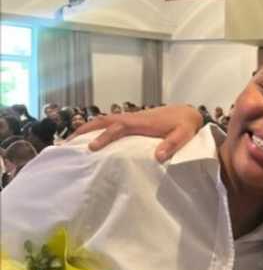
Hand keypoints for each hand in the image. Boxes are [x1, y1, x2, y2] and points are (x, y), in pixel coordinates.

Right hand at [72, 105, 203, 161]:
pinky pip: (110, 123)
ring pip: (105, 120)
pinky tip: (88, 138)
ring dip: (87, 128)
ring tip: (70, 141)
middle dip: (85, 129)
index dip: (105, 136)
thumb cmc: (185, 126)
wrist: (188, 113)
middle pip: (104, 121)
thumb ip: (172, 144)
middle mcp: (133, 118)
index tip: (91, 147)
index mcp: (142, 122)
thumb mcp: (183, 135)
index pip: (118, 127)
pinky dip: (96, 128)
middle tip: (67, 142)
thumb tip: (158, 156)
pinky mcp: (131, 122)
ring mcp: (131, 119)